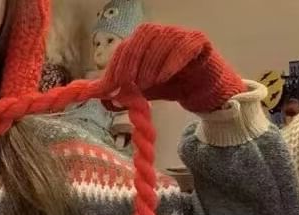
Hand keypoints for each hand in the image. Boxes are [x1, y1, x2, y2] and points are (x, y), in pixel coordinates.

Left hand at [104, 24, 245, 113]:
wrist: (201, 92)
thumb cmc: (171, 86)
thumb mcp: (141, 91)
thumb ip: (121, 91)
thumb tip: (98, 96)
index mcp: (145, 42)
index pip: (126, 45)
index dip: (116, 64)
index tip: (111, 85)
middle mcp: (162, 33)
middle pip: (143, 36)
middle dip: (131, 61)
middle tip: (129, 84)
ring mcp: (181, 35)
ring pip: (162, 39)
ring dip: (150, 63)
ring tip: (147, 84)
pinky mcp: (199, 42)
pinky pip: (184, 45)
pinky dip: (171, 62)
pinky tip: (165, 78)